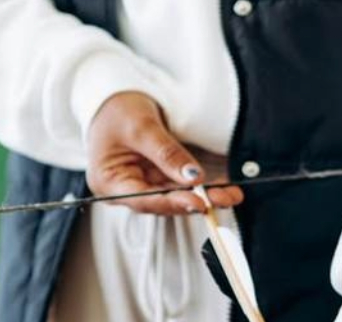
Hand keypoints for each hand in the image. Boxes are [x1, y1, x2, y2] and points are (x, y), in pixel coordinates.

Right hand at [86, 91, 242, 213]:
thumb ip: (166, 153)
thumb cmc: (117, 109)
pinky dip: (203, 186)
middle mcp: (127, 190)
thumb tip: (193, 177)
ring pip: (177, 196)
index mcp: (109, 182)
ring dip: (205, 195)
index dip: (172, 203)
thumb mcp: (141, 127)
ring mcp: (143, 184)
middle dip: (196, 201)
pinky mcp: (159, 178)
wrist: (114, 97)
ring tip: (231, 195)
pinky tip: (224, 187)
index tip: (199, 203)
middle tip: (224, 198)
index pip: (143, 200)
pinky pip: (182, 185)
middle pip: (163, 201)